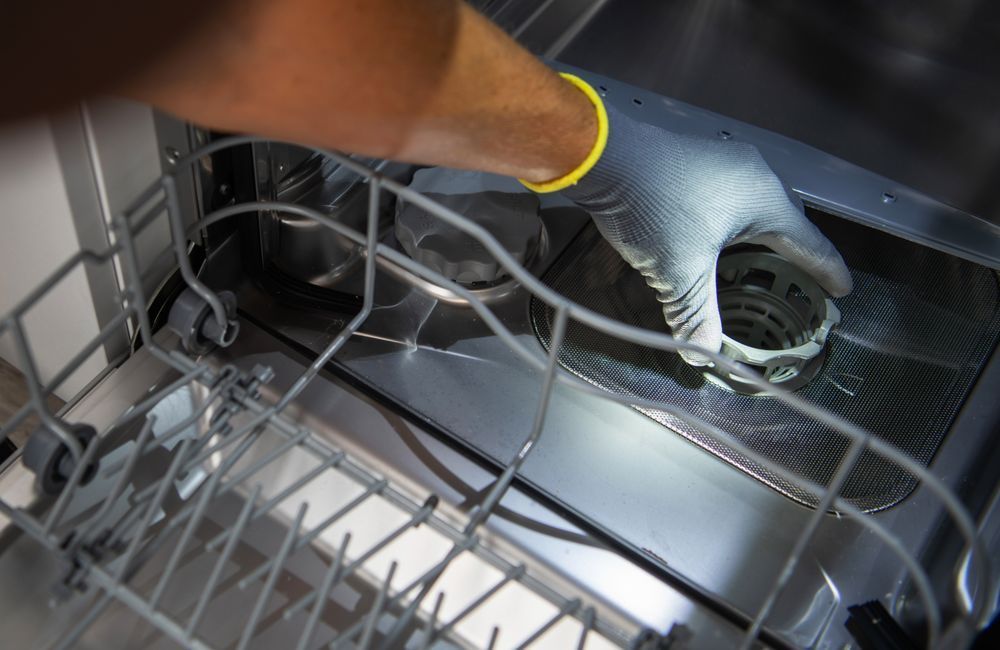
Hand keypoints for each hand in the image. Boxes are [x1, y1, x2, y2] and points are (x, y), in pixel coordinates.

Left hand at [561, 103, 852, 364]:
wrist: (606, 157)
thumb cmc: (651, 207)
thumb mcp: (678, 271)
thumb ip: (696, 314)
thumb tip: (703, 354)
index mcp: (764, 200)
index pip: (810, 243)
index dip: (827, 271)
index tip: (842, 289)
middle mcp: (754, 175)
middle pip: (787, 221)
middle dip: (796, 252)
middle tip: (802, 279)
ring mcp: (726, 163)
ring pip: (757, 207)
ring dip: (762, 236)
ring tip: (761, 264)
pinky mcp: (698, 161)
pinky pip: (732, 196)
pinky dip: (736, 222)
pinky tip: (719, 238)